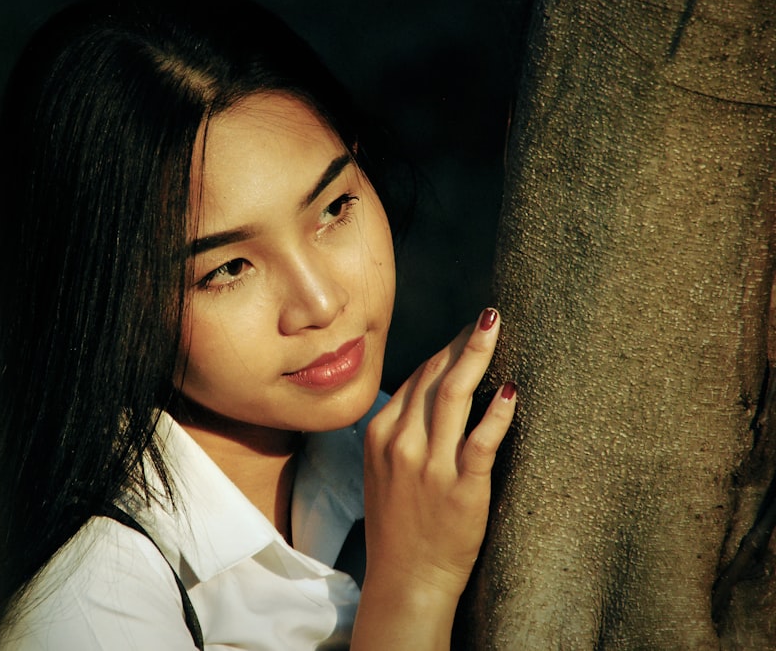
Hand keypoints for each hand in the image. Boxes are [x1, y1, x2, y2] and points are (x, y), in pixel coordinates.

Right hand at [363, 307, 514, 596]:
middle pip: (435, 377)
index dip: (445, 350)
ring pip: (455, 395)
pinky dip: (498, 413)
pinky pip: (481, 440)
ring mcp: (429, 465)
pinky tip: (512, 390)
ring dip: (478, 355)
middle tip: (488, 318)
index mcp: (381, 434)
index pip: (417, 378)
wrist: (406, 578)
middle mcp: (401, 443)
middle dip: (462, 342)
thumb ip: (401, 430)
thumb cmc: (400, 524)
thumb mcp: (383, 469)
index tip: (467, 333)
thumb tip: (431, 393)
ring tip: (496, 326)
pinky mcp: (460, 488)